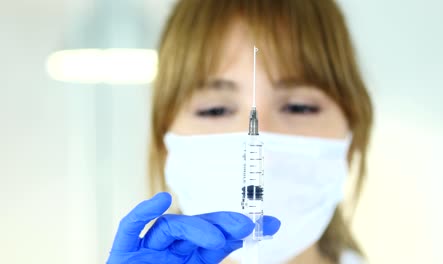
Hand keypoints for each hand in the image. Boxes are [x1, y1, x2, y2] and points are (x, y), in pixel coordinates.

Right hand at [107, 192, 280, 263]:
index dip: (241, 232)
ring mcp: (146, 253)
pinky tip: (162, 200)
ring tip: (217, 239)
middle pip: (196, 229)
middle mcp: (170, 255)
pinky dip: (143, 213)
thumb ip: (215, 262)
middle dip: (222, 224)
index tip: (271, 224)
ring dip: (195, 227)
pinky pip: (130, 228)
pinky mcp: (123, 253)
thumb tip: (250, 242)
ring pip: (170, 227)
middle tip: (247, 225)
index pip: (218, 243)